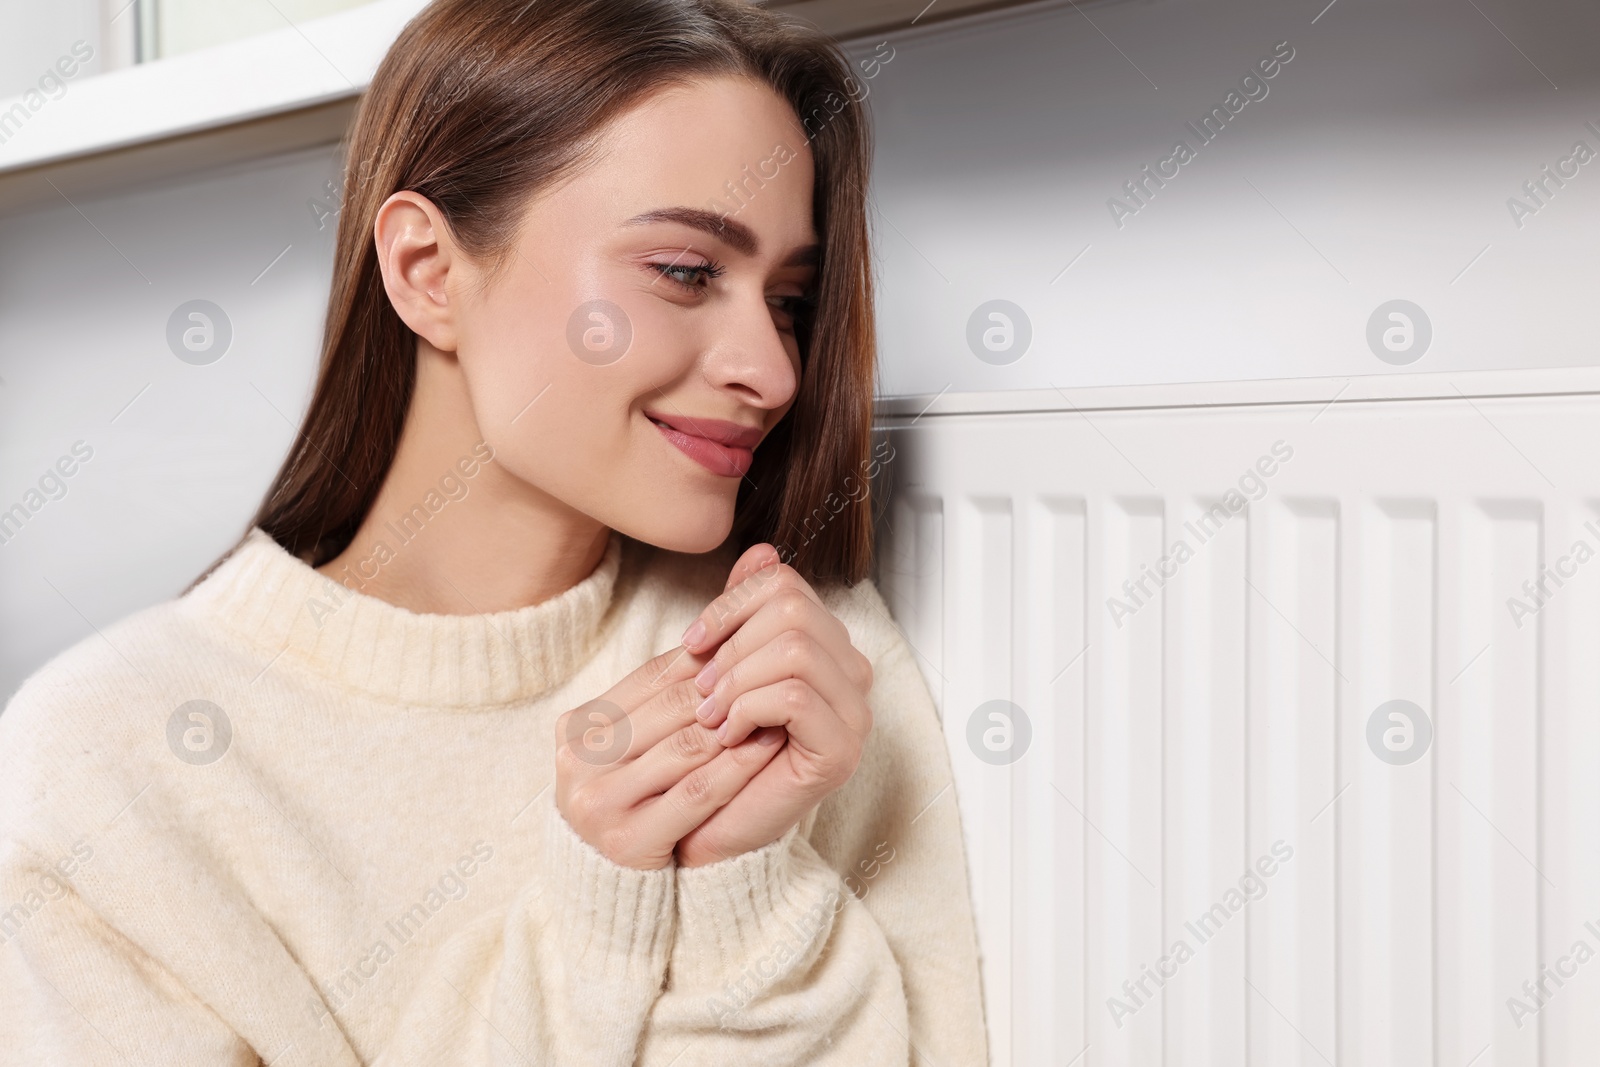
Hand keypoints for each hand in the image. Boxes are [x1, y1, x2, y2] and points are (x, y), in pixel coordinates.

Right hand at [553, 640, 787, 869]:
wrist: (605, 886)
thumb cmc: (631, 802)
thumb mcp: (633, 745)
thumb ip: (663, 699)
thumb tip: (722, 640)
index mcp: (576, 727)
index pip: (653, 677)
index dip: (707, 663)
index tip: (752, 651)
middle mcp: (579, 761)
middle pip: (671, 707)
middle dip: (728, 691)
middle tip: (776, 676)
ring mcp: (599, 802)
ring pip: (687, 746)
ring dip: (740, 724)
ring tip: (780, 708)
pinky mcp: (627, 840)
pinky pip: (697, 792)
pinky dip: (738, 767)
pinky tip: (769, 748)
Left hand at [673, 543, 874, 867]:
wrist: (706, 827)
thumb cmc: (712, 751)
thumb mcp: (721, 669)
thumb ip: (743, 612)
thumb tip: (762, 550)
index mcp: (825, 647)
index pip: (785, 585)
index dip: (732, 603)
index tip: (695, 642)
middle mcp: (851, 675)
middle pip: (792, 609)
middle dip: (732, 644)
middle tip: (702, 689)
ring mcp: (853, 714)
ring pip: (794, 649)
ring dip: (736, 679)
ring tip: (711, 714)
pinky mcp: (842, 751)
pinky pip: (795, 695)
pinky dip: (748, 707)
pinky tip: (728, 733)